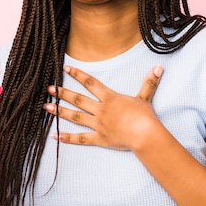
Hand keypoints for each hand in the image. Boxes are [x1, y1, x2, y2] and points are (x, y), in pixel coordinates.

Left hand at [44, 65, 163, 150]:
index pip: (91, 83)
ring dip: (60, 111)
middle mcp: (100, 110)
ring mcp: (98, 125)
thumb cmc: (145, 117)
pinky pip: (80, 138)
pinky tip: (54, 136)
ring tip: (46, 107)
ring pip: (75, 117)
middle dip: (62, 93)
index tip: (65, 68)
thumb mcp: (145, 97)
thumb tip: (159, 67)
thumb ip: (149, 82)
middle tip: (49, 88)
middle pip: (78, 100)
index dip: (78, 74)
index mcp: (110, 98)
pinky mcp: (99, 139)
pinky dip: (67, 138)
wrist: (144, 135)